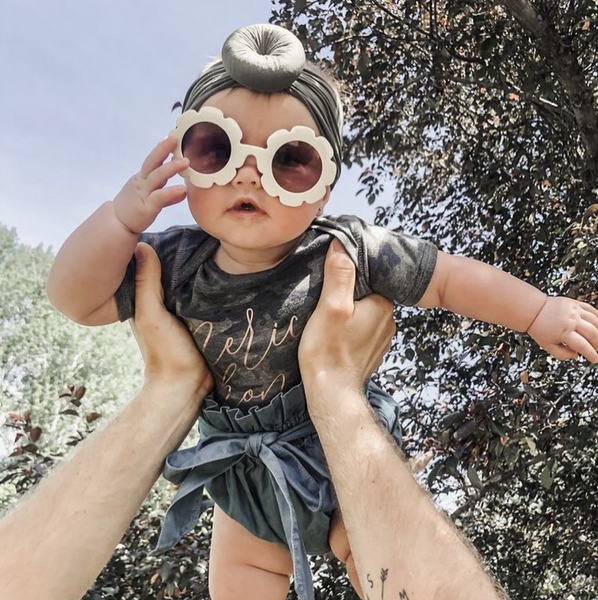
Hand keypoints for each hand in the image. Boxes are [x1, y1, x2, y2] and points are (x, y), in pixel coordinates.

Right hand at [113, 137, 188, 233]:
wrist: (117, 224)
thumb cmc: (134, 209)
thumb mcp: (150, 199)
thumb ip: (167, 195)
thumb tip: (183, 192)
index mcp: (142, 179)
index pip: (152, 161)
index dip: (161, 149)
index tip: (170, 137)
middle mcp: (142, 183)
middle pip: (152, 162)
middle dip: (162, 149)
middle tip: (174, 139)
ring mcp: (143, 194)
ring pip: (156, 177)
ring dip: (171, 168)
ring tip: (185, 162)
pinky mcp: (146, 207)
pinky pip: (160, 197)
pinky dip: (171, 192)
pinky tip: (182, 189)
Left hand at [130, 242, 213, 391]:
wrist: (186, 385)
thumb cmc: (165, 351)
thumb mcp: (151, 314)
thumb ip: (146, 283)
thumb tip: (141, 244)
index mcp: (147, 299)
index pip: (151, 265)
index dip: (159, 247)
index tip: (169, 226)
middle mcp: (164, 301)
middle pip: (174, 271)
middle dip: (184, 255)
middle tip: (200, 230)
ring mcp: (184, 310)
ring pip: (192, 282)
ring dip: (201, 269)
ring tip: (216, 244)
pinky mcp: (203, 317)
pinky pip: (206, 295)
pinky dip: (212, 284)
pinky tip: (225, 269)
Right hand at [298, 239, 395, 389]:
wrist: (331, 394)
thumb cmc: (329, 352)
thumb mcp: (331, 306)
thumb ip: (340, 274)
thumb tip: (341, 244)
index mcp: (383, 305)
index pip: (366, 277)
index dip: (346, 276)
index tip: (329, 281)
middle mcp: (388, 320)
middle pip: (365, 295)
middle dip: (346, 295)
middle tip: (323, 301)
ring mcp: (382, 339)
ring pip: (363, 313)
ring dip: (348, 313)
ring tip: (326, 318)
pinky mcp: (372, 352)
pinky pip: (361, 331)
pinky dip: (349, 330)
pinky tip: (334, 335)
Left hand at [527, 296, 597, 361]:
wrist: (534, 310)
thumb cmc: (540, 327)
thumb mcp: (547, 346)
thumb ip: (561, 354)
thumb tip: (575, 355)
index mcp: (564, 332)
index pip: (583, 346)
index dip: (591, 354)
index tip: (595, 359)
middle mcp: (571, 320)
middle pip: (593, 334)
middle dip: (597, 344)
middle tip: (596, 349)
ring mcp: (575, 311)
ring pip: (595, 322)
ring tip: (596, 339)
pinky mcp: (576, 304)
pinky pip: (592, 310)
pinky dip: (597, 318)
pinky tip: (597, 325)